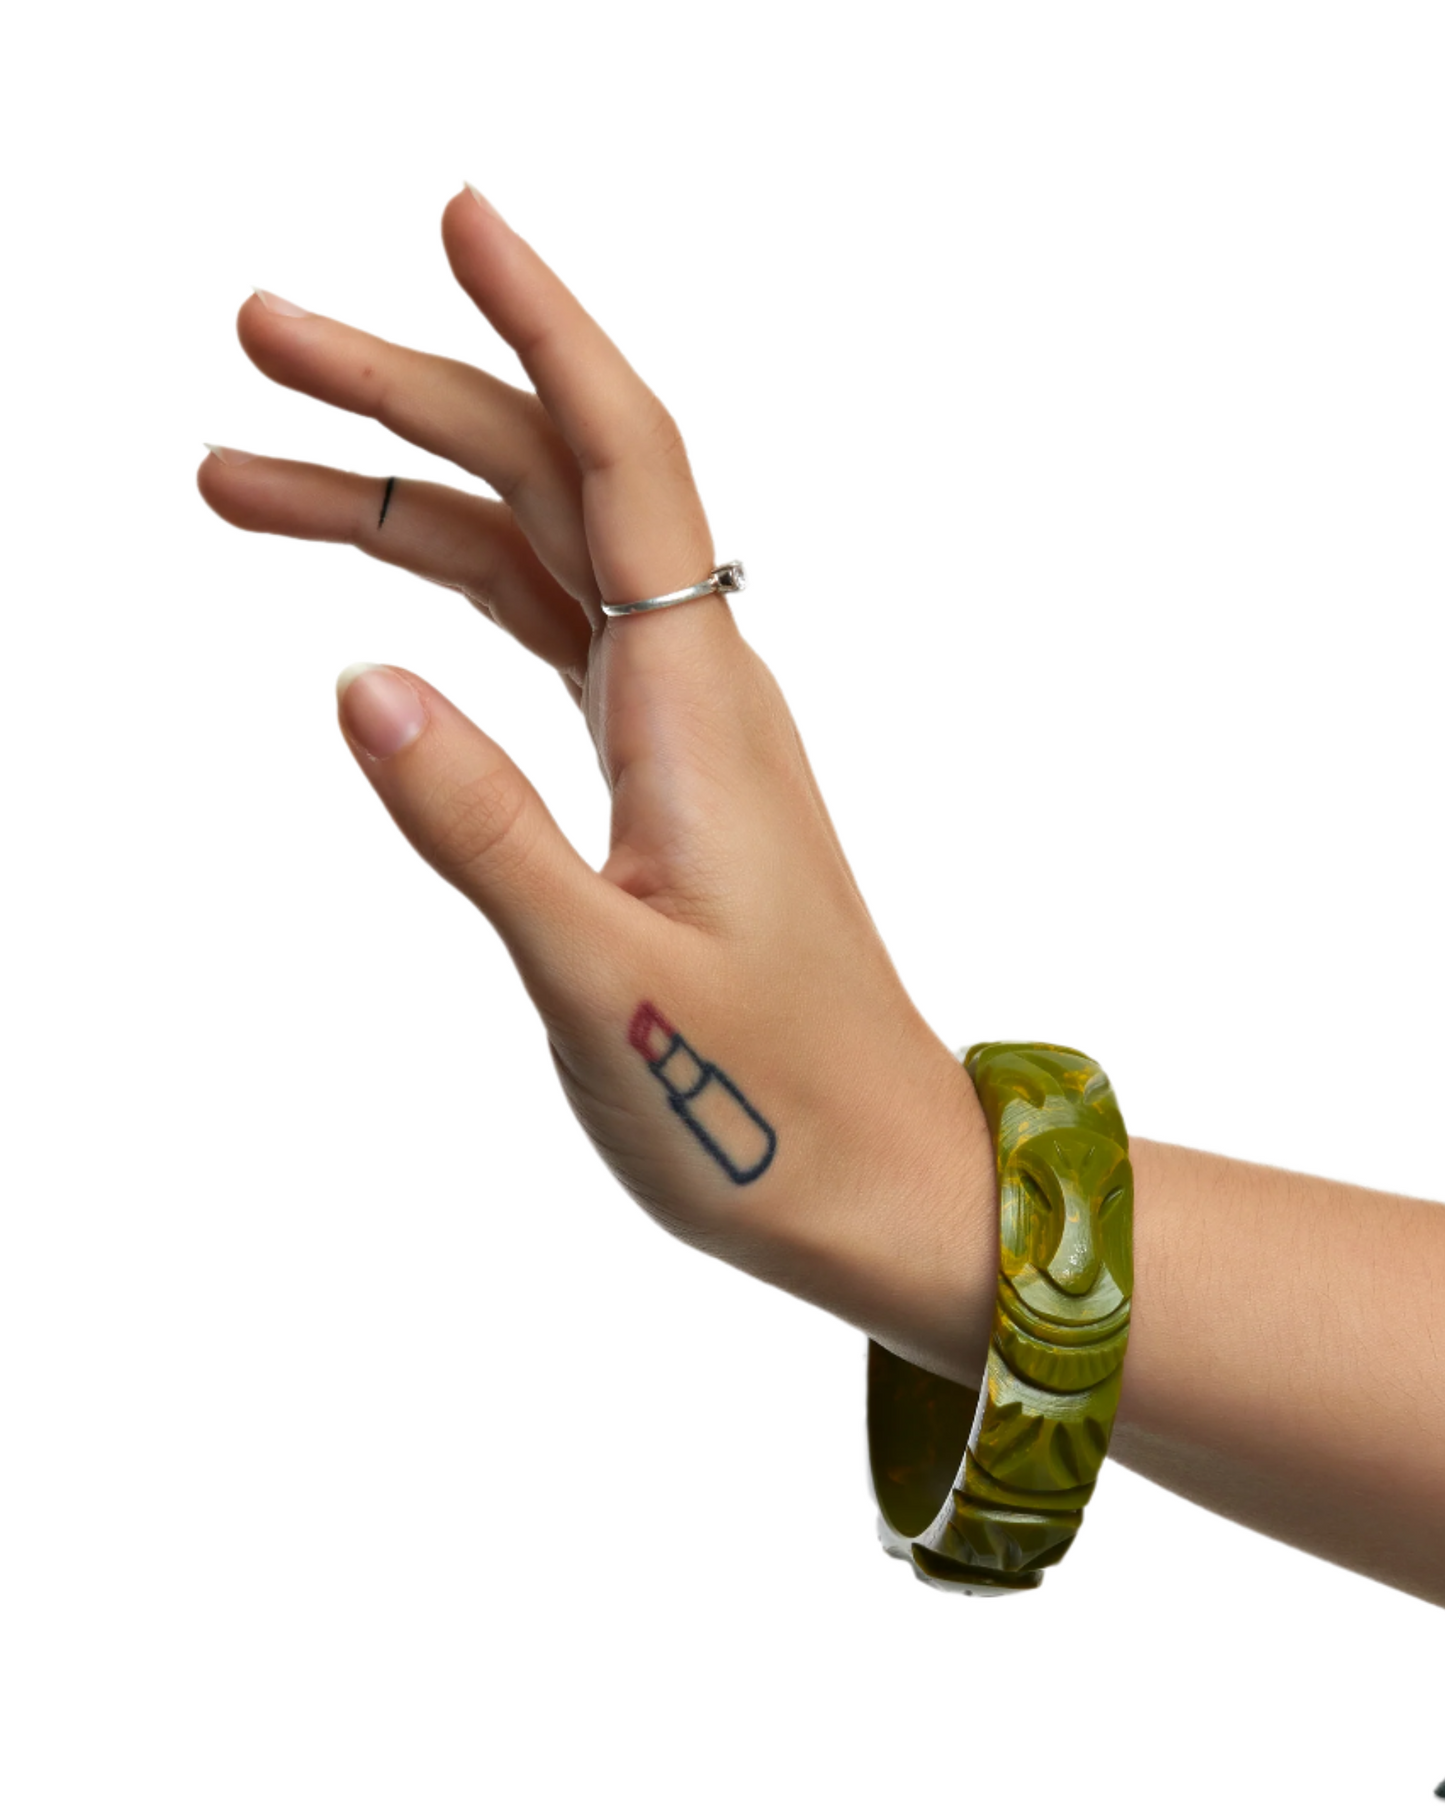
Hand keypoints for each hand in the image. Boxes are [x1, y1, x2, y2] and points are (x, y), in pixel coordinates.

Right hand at [197, 186, 996, 1375]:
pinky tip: (385, 589)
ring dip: (400, 499)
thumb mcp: (603, 983)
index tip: (458, 220)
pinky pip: (549, 635)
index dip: (539, 326)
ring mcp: (681, 729)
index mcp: (698, 706)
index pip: (618, 457)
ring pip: (533, 557)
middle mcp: (698, 687)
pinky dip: (456, 587)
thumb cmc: (769, 1105)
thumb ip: (486, 833)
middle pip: (551, 479)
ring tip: (242, 477)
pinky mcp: (661, 780)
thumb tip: (360, 681)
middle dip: (409, 392)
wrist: (881, 1174)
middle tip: (257, 337)